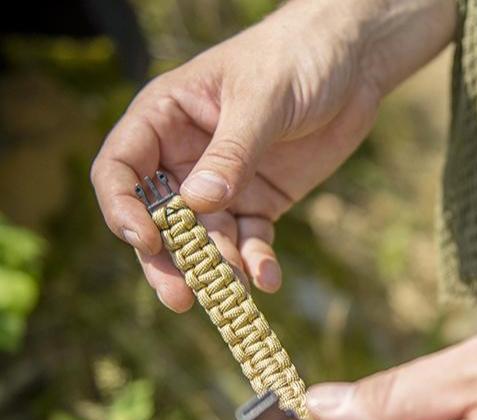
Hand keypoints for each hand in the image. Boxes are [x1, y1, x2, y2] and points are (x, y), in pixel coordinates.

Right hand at [91, 0, 455, 311]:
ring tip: (235, 293)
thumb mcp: (261, 99)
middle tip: (179, 298)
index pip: (122, 169)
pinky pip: (250, 241)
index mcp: (166, 120)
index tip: (146, 240)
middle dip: (168, 260)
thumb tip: (196, 204)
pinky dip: (257, 263)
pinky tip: (267, 279)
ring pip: (206, 240)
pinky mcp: (258, 202)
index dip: (123, 208)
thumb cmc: (295, 60)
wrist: (349, 66)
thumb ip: (230, 153)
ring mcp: (223, 185)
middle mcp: (186, 159)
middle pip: (160, 219)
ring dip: (218, 270)